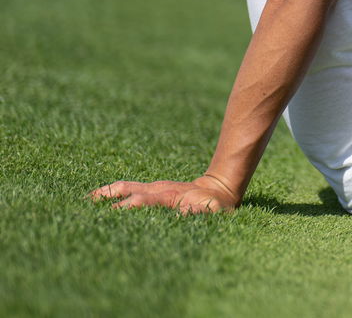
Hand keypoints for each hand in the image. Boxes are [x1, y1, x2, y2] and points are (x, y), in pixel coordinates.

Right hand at [90, 174, 240, 214]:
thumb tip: (182, 214)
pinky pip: (128, 188)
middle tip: (83, 209)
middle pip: (126, 190)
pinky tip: (95, 200)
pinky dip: (110, 192)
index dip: (125, 207)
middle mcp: (156, 189)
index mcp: (168, 196)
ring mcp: (152, 187)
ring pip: (124, 186)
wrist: (218, 189)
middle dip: (106, 198)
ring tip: (82, 202)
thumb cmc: (215, 205)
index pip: (141, 201)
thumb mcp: (212, 211)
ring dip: (104, 192)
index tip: (109, 216)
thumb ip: (198, 212)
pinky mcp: (150, 190)